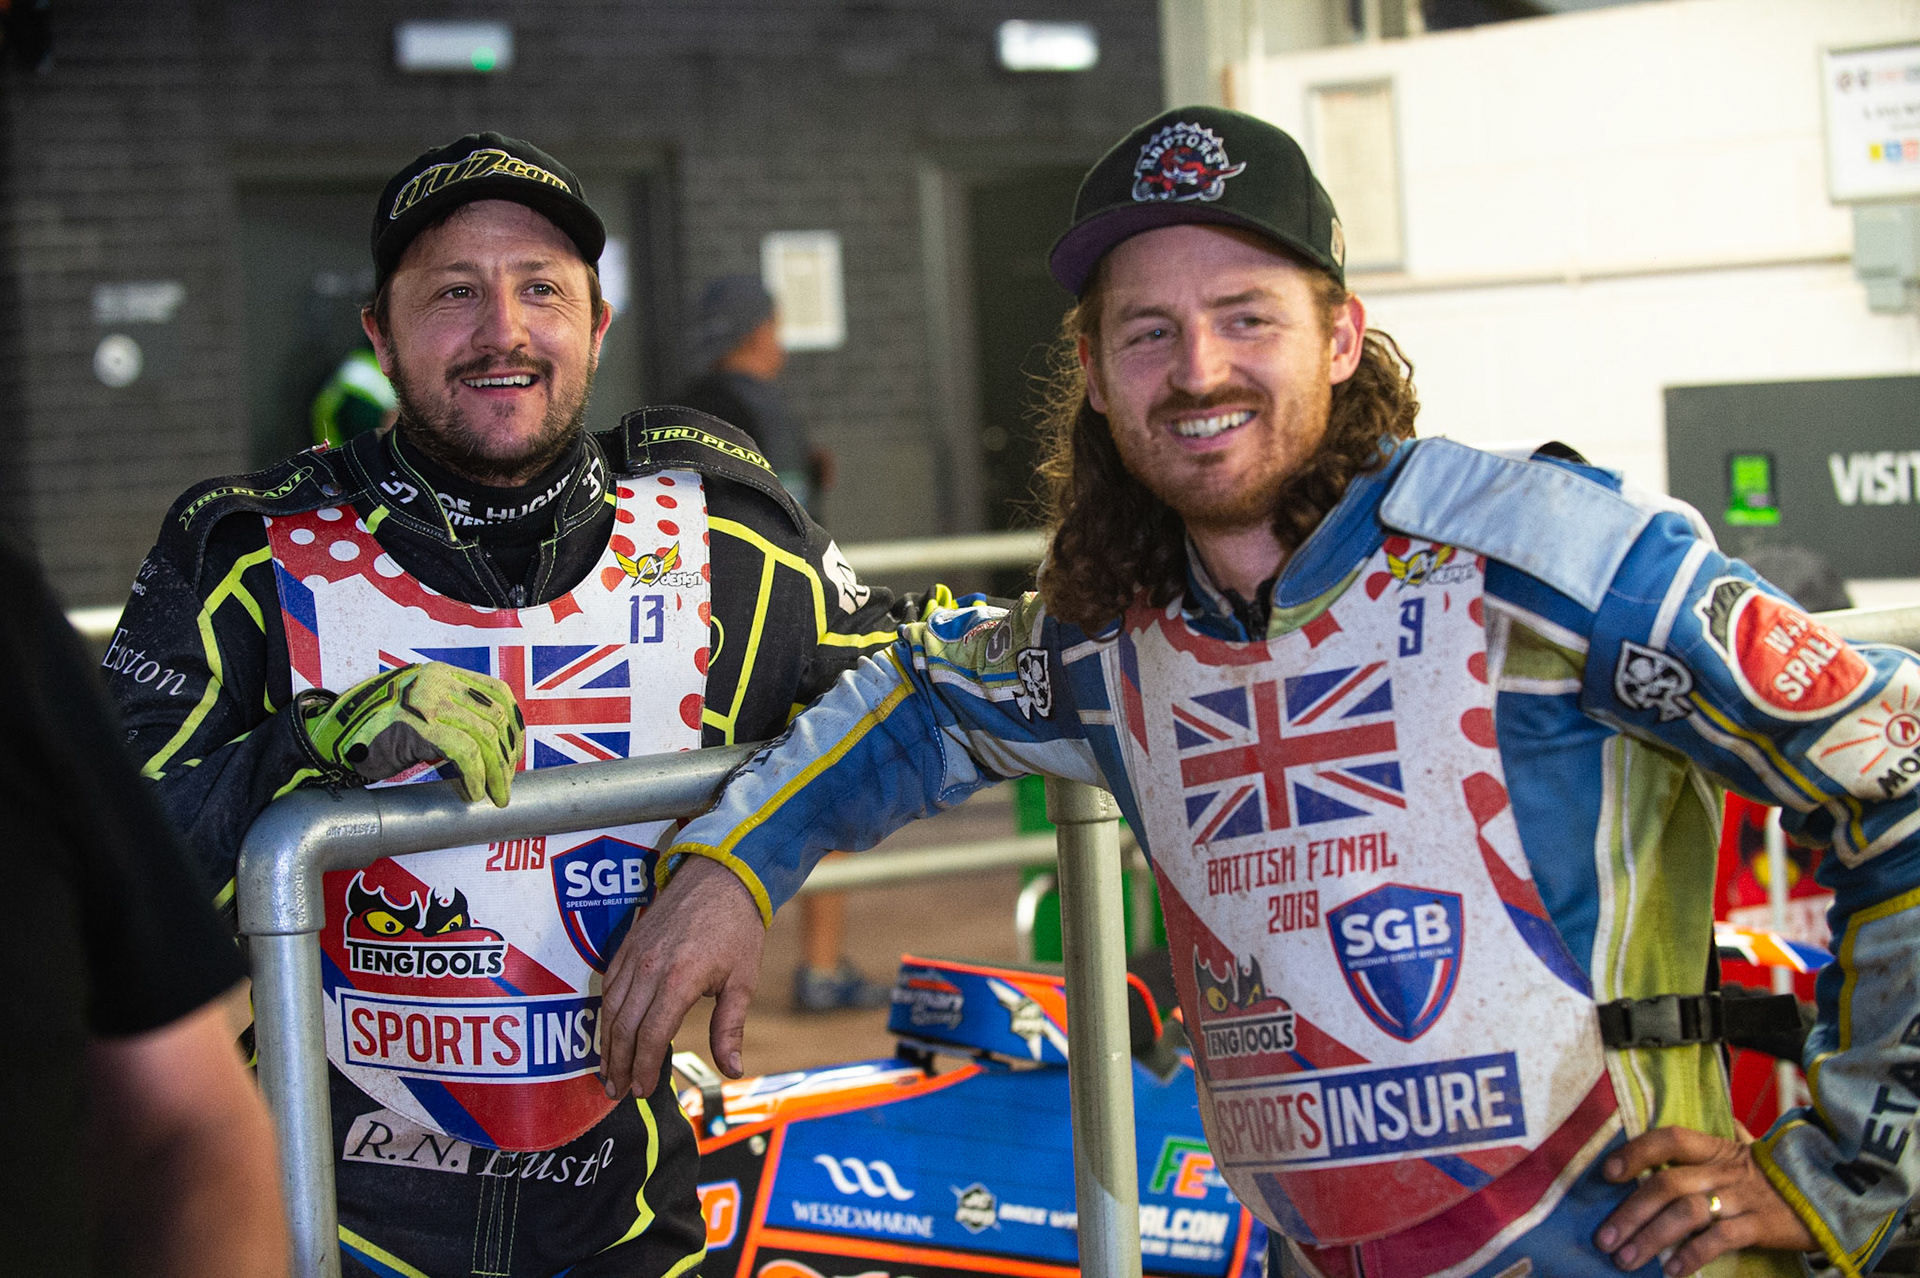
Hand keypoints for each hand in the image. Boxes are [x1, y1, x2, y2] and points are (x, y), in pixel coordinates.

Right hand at [301, 662, 522, 806]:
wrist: (326, 740)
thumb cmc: (370, 734)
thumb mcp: (419, 717)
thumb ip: (451, 720)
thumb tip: (491, 749)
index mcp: (441, 674)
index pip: (497, 693)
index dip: (513, 727)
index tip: (513, 755)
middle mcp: (437, 681)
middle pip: (495, 716)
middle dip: (506, 756)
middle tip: (504, 785)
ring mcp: (426, 700)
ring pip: (484, 735)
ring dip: (495, 772)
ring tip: (493, 795)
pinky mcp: (417, 724)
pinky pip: (463, 751)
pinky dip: (476, 776)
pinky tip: (472, 792)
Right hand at [599, 854, 765, 1097]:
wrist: (722, 875)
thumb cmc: (737, 927)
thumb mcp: (742, 981)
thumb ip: (729, 1027)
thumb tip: (731, 1069)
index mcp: (678, 981)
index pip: (650, 1036)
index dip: (643, 1068)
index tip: (642, 1090)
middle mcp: (649, 969)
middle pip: (623, 1027)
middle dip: (617, 1064)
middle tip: (616, 1091)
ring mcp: (634, 954)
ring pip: (610, 1008)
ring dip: (606, 1043)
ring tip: (608, 1071)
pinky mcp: (627, 943)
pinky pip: (608, 984)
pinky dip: (605, 1013)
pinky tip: (609, 1031)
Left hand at [1594, 1126, 1814, 1273]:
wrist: (1833, 1192)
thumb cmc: (1777, 1174)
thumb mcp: (1744, 1151)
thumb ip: (1709, 1145)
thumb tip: (1676, 1133)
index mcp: (1715, 1148)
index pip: (1669, 1138)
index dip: (1636, 1152)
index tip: (1607, 1173)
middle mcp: (1724, 1170)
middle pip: (1668, 1184)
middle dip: (1630, 1212)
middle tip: (1604, 1238)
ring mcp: (1743, 1198)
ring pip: (1687, 1213)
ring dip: (1651, 1237)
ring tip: (1626, 1259)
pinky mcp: (1762, 1225)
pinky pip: (1721, 1240)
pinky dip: (1693, 1255)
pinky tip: (1673, 1271)